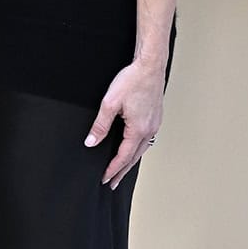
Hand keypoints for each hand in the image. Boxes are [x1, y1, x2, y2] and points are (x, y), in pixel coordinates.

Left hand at [84, 57, 165, 187]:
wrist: (150, 65)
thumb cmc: (132, 80)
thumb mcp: (110, 103)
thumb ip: (100, 125)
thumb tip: (91, 142)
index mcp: (138, 129)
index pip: (123, 157)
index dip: (112, 169)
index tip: (104, 179)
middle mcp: (149, 130)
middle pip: (134, 158)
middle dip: (122, 171)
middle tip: (112, 183)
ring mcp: (155, 124)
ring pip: (142, 150)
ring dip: (130, 162)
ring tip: (122, 170)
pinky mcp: (156, 117)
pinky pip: (147, 140)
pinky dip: (138, 149)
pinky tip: (134, 148)